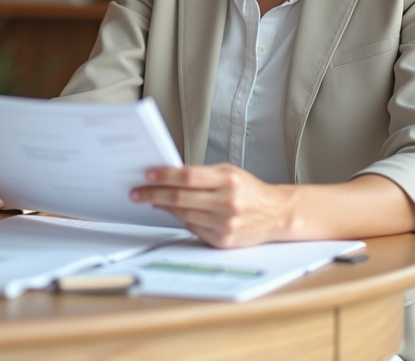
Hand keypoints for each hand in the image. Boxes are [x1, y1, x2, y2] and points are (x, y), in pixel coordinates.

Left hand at [130, 163, 291, 247]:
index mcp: (228, 180)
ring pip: (184, 214)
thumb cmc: (250, 190)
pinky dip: (181, 219)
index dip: (165, 176)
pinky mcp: (222, 240)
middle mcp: (227, 202)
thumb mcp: (229, 173)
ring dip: (164, 207)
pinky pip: (193, 228)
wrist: (276, 214)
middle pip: (181, 198)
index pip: (188, 176)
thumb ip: (202, 174)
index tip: (148, 175)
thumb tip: (170, 176)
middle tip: (138, 192)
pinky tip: (174, 212)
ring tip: (152, 200)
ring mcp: (224, 224)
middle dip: (155, 194)